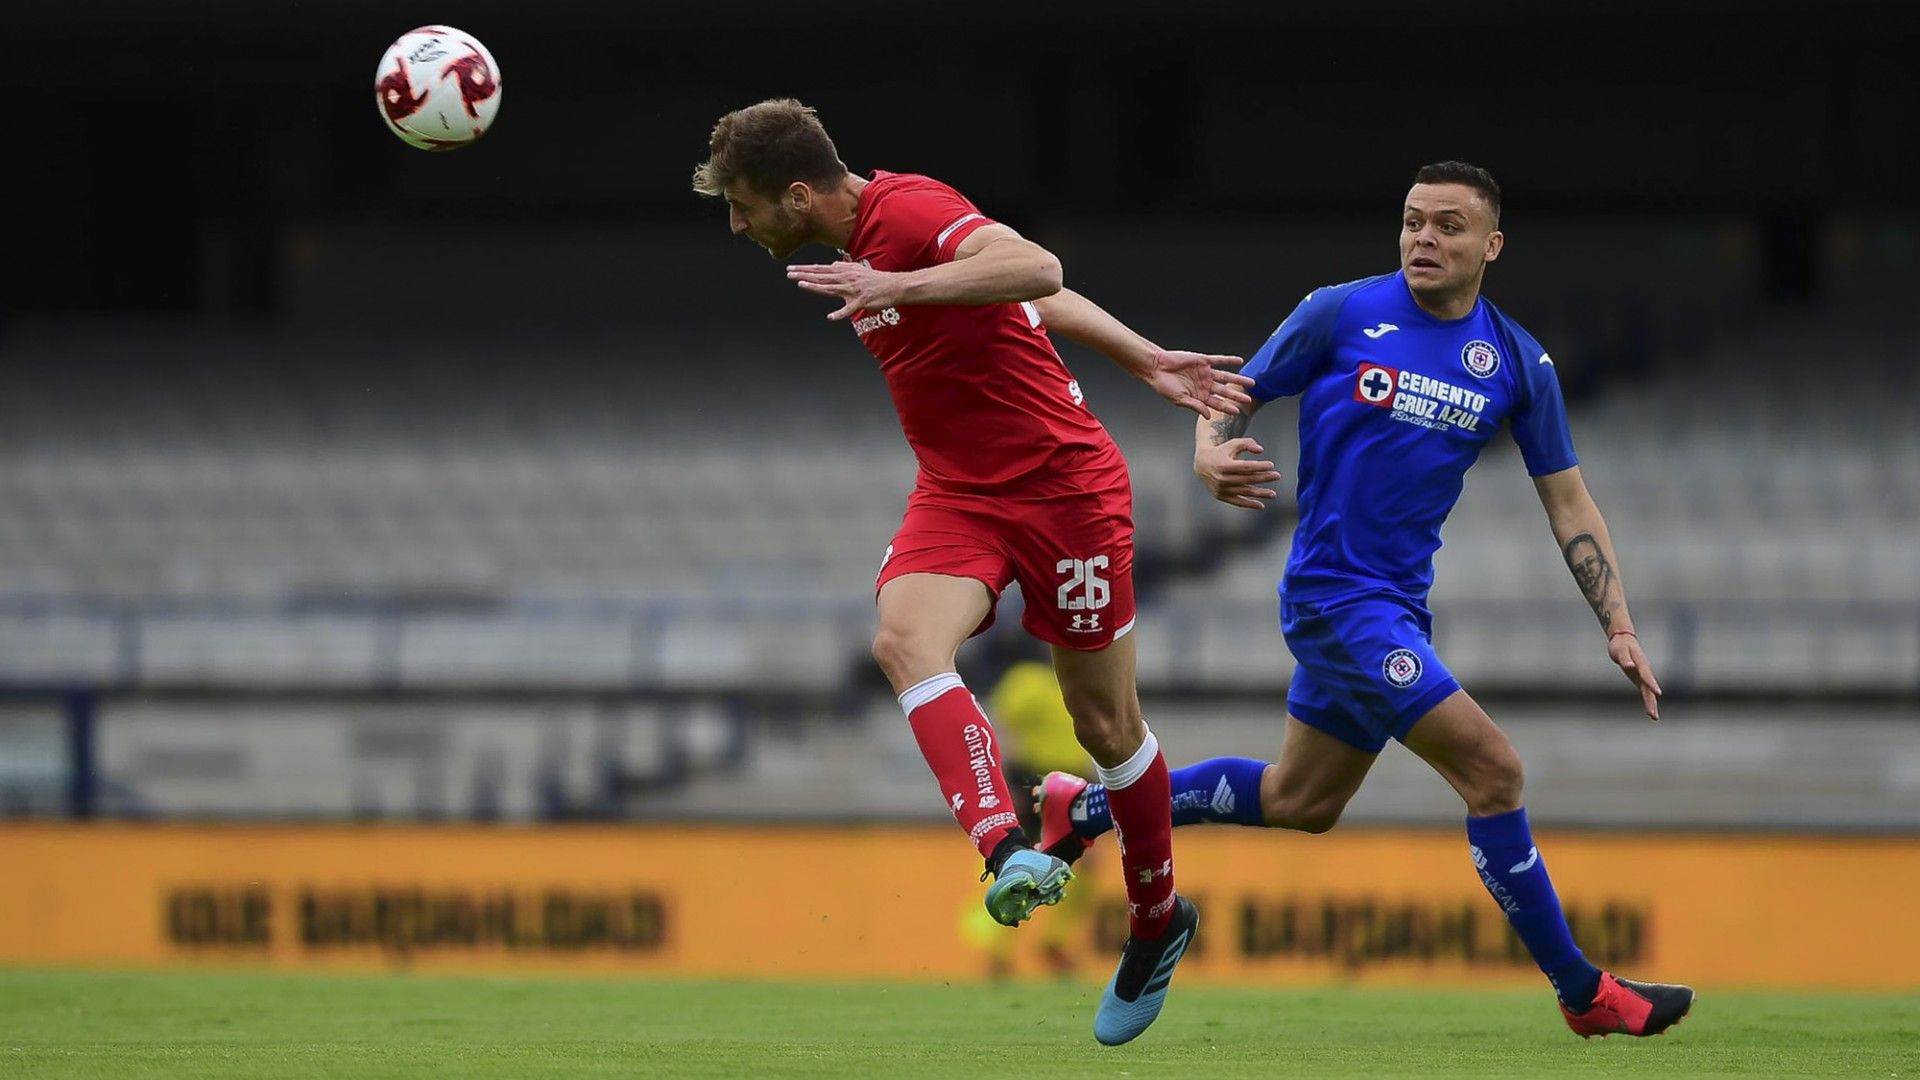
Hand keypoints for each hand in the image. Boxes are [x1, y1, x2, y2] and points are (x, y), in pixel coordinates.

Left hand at [786, 261, 905, 319]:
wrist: (894, 286)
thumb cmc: (876, 280)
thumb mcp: (858, 270)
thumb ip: (844, 267)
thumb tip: (832, 265)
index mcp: (844, 272)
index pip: (821, 270)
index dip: (805, 269)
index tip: (792, 268)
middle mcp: (846, 279)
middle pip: (822, 276)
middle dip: (805, 274)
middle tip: (789, 273)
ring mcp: (853, 290)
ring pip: (831, 288)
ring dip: (816, 287)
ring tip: (802, 285)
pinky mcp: (861, 301)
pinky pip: (849, 309)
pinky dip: (840, 313)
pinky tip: (830, 317)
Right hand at [1145, 350, 1256, 418]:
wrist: (1157, 367)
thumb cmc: (1164, 385)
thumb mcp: (1180, 399)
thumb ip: (1195, 406)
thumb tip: (1208, 416)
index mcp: (1199, 396)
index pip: (1217, 403)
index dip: (1226, 407)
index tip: (1237, 411)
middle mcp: (1204, 384)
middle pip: (1224, 391)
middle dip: (1236, 395)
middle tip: (1248, 399)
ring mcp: (1205, 372)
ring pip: (1225, 376)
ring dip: (1238, 379)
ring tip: (1250, 382)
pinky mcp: (1203, 360)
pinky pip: (1219, 360)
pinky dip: (1229, 360)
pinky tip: (1239, 361)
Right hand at [1195, 437, 1281, 509]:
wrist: (1202, 464)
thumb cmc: (1221, 452)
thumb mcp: (1232, 443)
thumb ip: (1247, 443)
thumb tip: (1260, 450)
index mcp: (1224, 465)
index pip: (1246, 467)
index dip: (1260, 466)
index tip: (1271, 465)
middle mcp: (1222, 479)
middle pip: (1247, 479)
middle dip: (1264, 478)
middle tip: (1277, 476)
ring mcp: (1221, 489)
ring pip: (1244, 492)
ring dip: (1260, 493)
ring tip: (1273, 494)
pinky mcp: (1221, 496)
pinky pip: (1237, 502)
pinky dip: (1249, 504)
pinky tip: (1261, 505)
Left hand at [1609, 631, 1663, 719]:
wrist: (1624, 641)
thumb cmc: (1620, 646)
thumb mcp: (1620, 651)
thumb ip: (1625, 658)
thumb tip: (1629, 666)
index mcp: (1641, 664)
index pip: (1646, 675)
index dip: (1651, 683)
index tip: (1658, 693)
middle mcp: (1645, 671)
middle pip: (1649, 688)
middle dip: (1651, 701)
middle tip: (1654, 715)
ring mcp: (1643, 676)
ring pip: (1649, 692)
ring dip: (1651, 704)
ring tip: (1654, 717)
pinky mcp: (1640, 679)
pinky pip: (1645, 692)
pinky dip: (1648, 701)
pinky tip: (1650, 712)